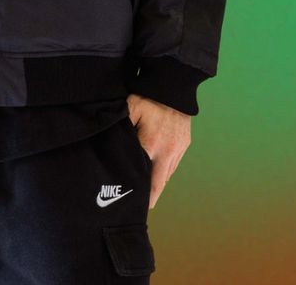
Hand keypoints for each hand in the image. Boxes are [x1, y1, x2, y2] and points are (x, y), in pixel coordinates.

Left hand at [126, 92, 191, 208]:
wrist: (174, 86)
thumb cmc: (148, 96)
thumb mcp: (129, 109)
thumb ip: (121, 129)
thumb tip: (111, 144)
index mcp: (151, 146)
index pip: (142, 177)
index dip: (136, 191)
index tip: (129, 203)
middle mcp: (167, 153)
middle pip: (158, 184)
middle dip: (149, 197)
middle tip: (138, 208)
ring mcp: (178, 150)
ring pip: (166, 175)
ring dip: (157, 183)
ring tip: (145, 194)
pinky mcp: (184, 145)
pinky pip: (173, 164)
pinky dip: (164, 171)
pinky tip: (156, 173)